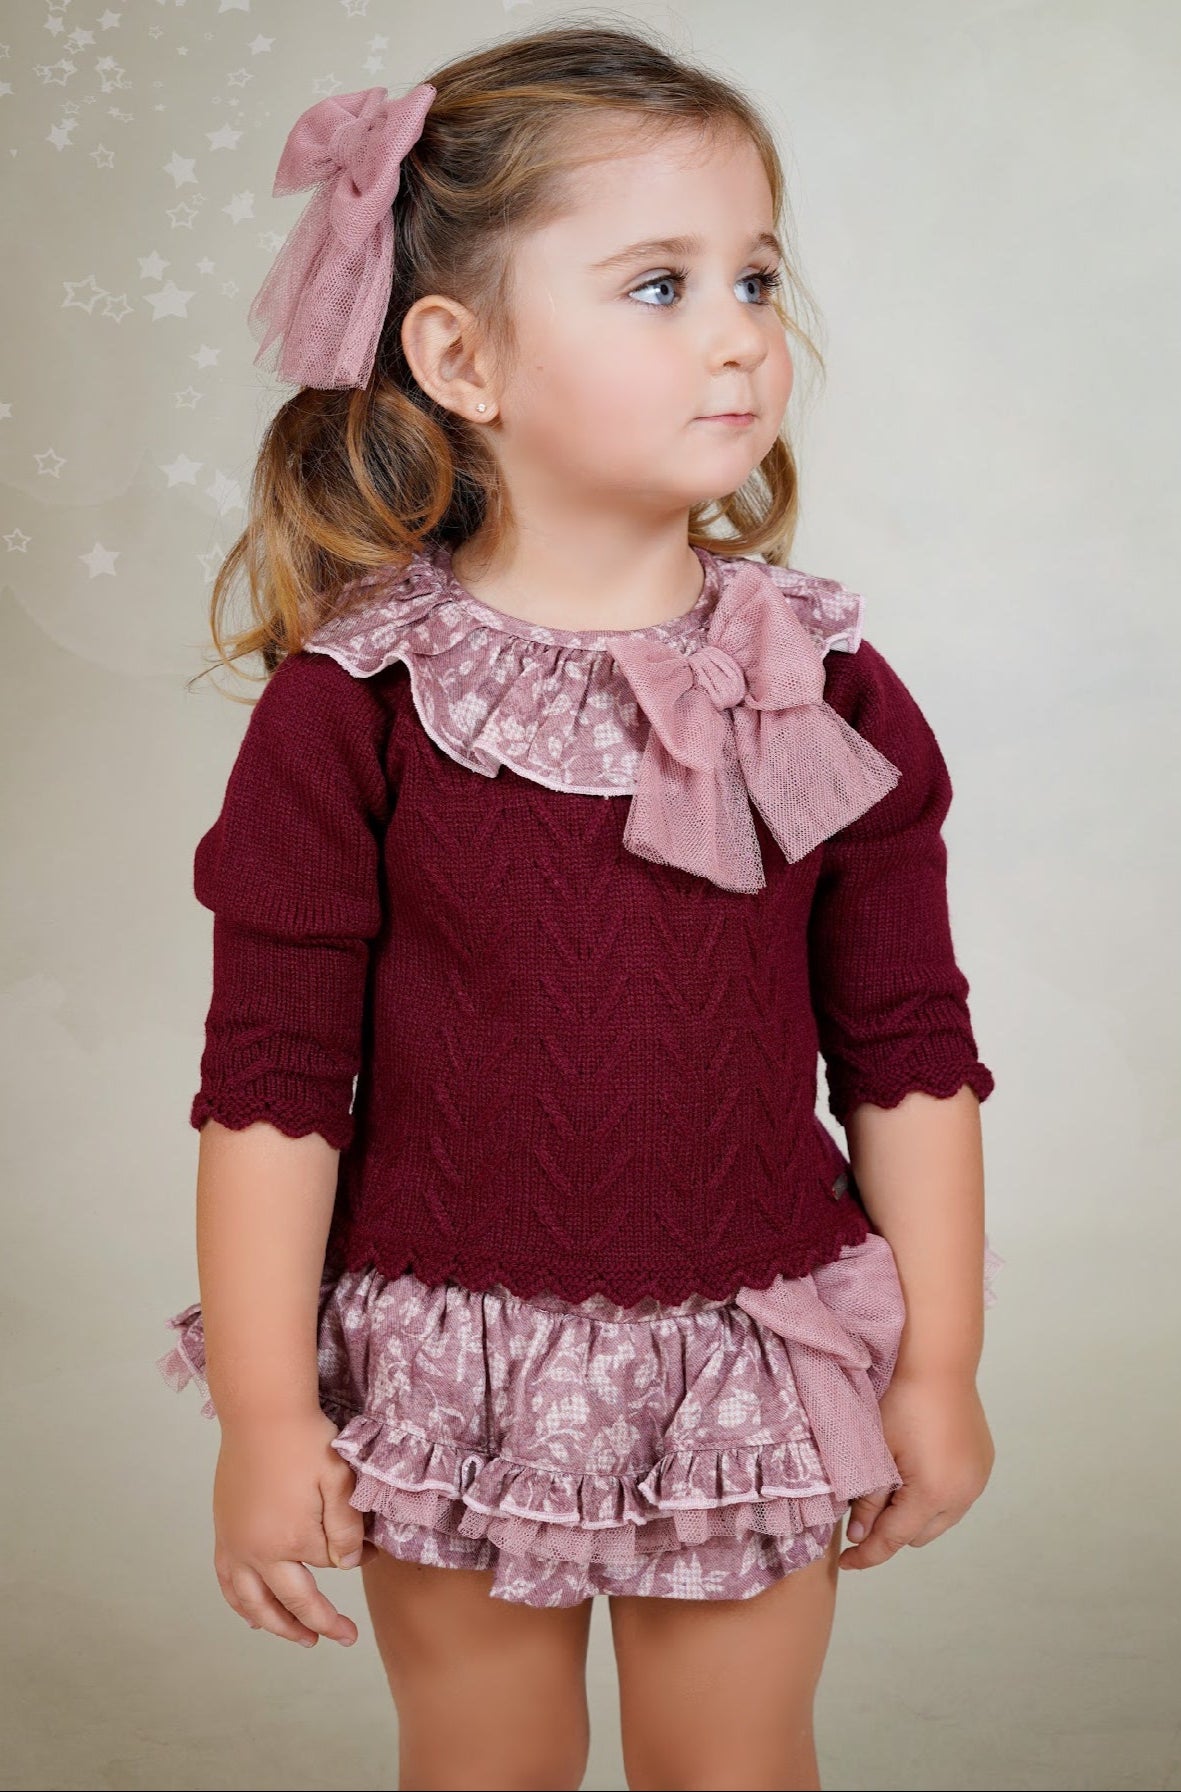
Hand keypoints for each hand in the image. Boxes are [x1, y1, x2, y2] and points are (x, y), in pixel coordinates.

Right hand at [212, 1408, 377, 1644]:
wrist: (260, 1412)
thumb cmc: (304, 1441)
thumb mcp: (339, 1479)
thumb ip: (346, 1527)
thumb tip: (349, 1563)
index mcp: (289, 1540)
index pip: (326, 1570)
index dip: (352, 1565)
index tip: (371, 1555)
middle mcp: (256, 1552)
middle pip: (286, 1603)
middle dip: (313, 1625)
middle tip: (337, 1638)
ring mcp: (234, 1544)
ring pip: (250, 1602)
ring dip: (274, 1624)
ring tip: (297, 1636)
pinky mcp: (223, 1532)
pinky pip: (227, 1581)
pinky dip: (240, 1603)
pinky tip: (251, 1611)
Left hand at [838, 1371, 994, 1569]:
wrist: (940, 1363)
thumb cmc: (903, 1401)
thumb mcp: (876, 1451)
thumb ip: (867, 1498)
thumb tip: (859, 1534)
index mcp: (934, 1495)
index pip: (894, 1540)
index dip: (868, 1554)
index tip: (847, 1562)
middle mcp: (963, 1495)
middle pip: (918, 1535)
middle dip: (891, 1529)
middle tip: (865, 1508)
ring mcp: (977, 1481)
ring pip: (940, 1519)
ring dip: (916, 1513)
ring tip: (892, 1485)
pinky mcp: (983, 1465)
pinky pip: (956, 1496)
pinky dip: (935, 1495)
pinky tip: (918, 1468)